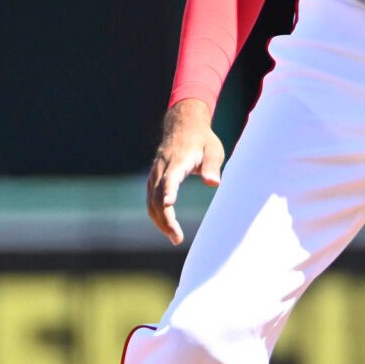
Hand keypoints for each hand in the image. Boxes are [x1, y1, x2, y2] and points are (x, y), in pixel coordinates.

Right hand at [146, 99, 225, 245]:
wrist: (183, 125)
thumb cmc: (202, 141)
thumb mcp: (214, 149)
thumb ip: (212, 166)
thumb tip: (213, 183)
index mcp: (178, 160)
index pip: (170, 178)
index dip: (169, 191)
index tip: (169, 205)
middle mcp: (162, 168)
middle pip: (157, 196)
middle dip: (165, 219)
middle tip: (177, 238)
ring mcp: (155, 173)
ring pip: (151, 200)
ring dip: (160, 221)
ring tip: (175, 237)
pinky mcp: (153, 178)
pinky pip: (150, 199)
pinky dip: (156, 214)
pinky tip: (166, 227)